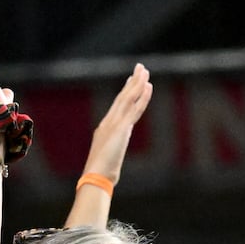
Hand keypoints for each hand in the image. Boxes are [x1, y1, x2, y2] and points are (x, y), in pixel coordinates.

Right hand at [81, 64, 152, 184]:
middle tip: (140, 68)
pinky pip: (135, 108)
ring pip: (128, 98)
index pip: (118, 106)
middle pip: (122, 97)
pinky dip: (142, 96)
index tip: (132, 81)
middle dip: (132, 82)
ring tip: (144, 70)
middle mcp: (109, 122)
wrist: (96, 175)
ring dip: (137, 83)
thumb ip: (110, 157)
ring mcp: (115, 123)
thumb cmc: (100, 174)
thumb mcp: (107, 162)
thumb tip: (111, 166)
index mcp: (105, 128)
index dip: (126, 92)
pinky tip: (148, 86)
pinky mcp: (122, 127)